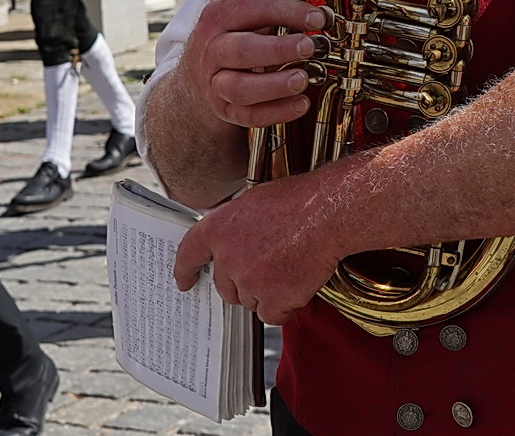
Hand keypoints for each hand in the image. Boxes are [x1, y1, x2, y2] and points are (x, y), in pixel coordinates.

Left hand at [173, 165, 346, 323]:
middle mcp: (228, 257)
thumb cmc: (300, 201)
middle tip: (270, 267)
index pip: (189, 254)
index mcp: (219, 228)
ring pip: (251, 301)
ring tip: (291, 266)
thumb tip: (233, 241)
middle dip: (244, 283)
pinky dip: (285, 306)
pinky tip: (299, 285)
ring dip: (267, 293)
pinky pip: (272, 314)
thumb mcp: (255, 201)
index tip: (186, 282)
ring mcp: (249, 280)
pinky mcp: (273, 299)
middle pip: (226, 287)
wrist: (329, 213)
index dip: (185, 270)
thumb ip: (236, 226)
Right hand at [175, 0, 325, 129]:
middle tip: (311, 46)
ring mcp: (216, 82)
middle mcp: (212, 48)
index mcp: (219, 14)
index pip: (251, 8)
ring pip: (239, 88)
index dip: (285, 10)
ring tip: (304, 79)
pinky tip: (302, 105)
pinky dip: (274, 113)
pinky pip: (246, 116)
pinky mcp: (224, 110)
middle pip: (240, 49)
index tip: (319, 16)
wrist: (197, 78)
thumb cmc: (229, 27)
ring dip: (273, 86)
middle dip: (276, 49)